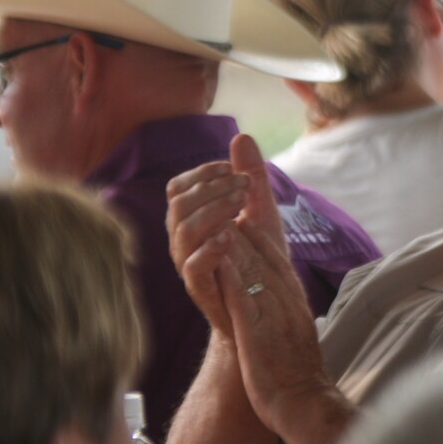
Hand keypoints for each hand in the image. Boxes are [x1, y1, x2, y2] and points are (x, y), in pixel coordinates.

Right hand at [167, 156, 249, 340]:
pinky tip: (231, 235)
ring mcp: (189, 264)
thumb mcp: (260, 211)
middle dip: (211, 188)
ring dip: (212, 211)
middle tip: (244, 186)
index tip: (232, 168)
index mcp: (191, 219)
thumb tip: (241, 136)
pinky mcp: (201, 288)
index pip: (179, 187)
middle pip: (179, 204)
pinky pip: (193, 266)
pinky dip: (210, 248)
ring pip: (183, 231)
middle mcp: (183, 240)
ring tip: (240, 203)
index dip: (202, 173)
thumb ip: (250, 177)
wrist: (263, 307)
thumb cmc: (257, 257)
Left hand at [196, 136, 347, 443]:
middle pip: (266, 233)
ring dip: (241, 220)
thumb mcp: (281, 316)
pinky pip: (247, 291)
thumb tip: (253, 261)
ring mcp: (274, 307)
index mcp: (286, 285)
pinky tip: (223, 243)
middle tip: (238, 153)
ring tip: (228, 185)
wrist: (305, 402)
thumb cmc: (291, 363)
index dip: (257, 197)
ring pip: (256, 256)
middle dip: (251, 193)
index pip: (271, 233)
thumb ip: (269, 286)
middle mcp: (283, 289)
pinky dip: (236, 265)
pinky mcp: (262, 329)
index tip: (244, 162)